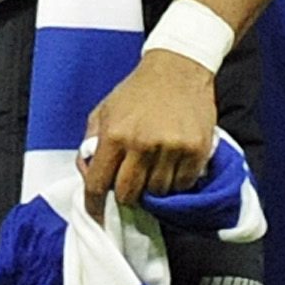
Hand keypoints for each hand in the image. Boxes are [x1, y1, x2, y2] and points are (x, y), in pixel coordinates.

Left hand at [83, 46, 219, 210]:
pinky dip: (176, 182)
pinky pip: (183, 185)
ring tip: (153, 169)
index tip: (96, 216)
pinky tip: (172, 165)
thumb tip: (87, 172)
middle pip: (129, 195)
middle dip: (126, 196)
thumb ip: (91, 142)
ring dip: (153, 189)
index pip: (98, 184)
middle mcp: (142, 144)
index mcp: (115, 135)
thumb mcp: (104, 110)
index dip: (94, 205)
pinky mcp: (196, 150)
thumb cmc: (137, 91)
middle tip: (130, 185)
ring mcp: (171, 149)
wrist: (178, 69)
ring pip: (158, 193)